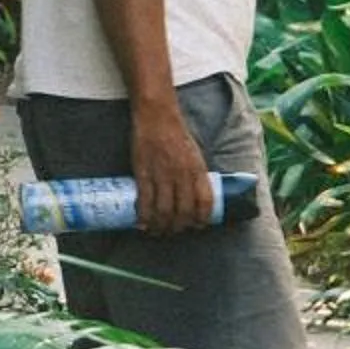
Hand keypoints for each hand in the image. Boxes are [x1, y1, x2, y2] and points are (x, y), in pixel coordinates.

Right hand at [129, 104, 215, 235]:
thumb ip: (196, 174)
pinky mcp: (144, 174)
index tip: (197, 226)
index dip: (202, 219)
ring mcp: (163, 175)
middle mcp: (182, 175)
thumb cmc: (177, 134)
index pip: (205, 202)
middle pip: (184, 212)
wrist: (157, 117)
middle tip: (174, 231)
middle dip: (179, 227)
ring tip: (158, 231)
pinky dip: (145, 217)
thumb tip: (195, 195)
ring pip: (164, 211)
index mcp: (198, 170)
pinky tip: (143, 224)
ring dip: (162, 226)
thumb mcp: (195, 154)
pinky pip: (145, 202)